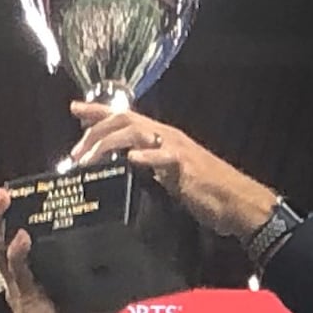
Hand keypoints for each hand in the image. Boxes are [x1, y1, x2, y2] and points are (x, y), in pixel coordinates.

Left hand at [63, 104, 272, 236]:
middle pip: (123, 120)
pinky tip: (131, 159)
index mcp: (161, 137)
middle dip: (94, 132)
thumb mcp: (169, 175)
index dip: (98, 112)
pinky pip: (164, 156)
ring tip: (89, 160)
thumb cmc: (205, 191)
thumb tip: (124, 166)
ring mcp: (176, 149)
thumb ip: (148, 167)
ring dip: (108, 144)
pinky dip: (146, 156)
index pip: (125, 117)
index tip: (75, 108)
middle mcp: (166, 136)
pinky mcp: (186, 166)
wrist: (237, 203)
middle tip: (74, 153)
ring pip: (136, 132)